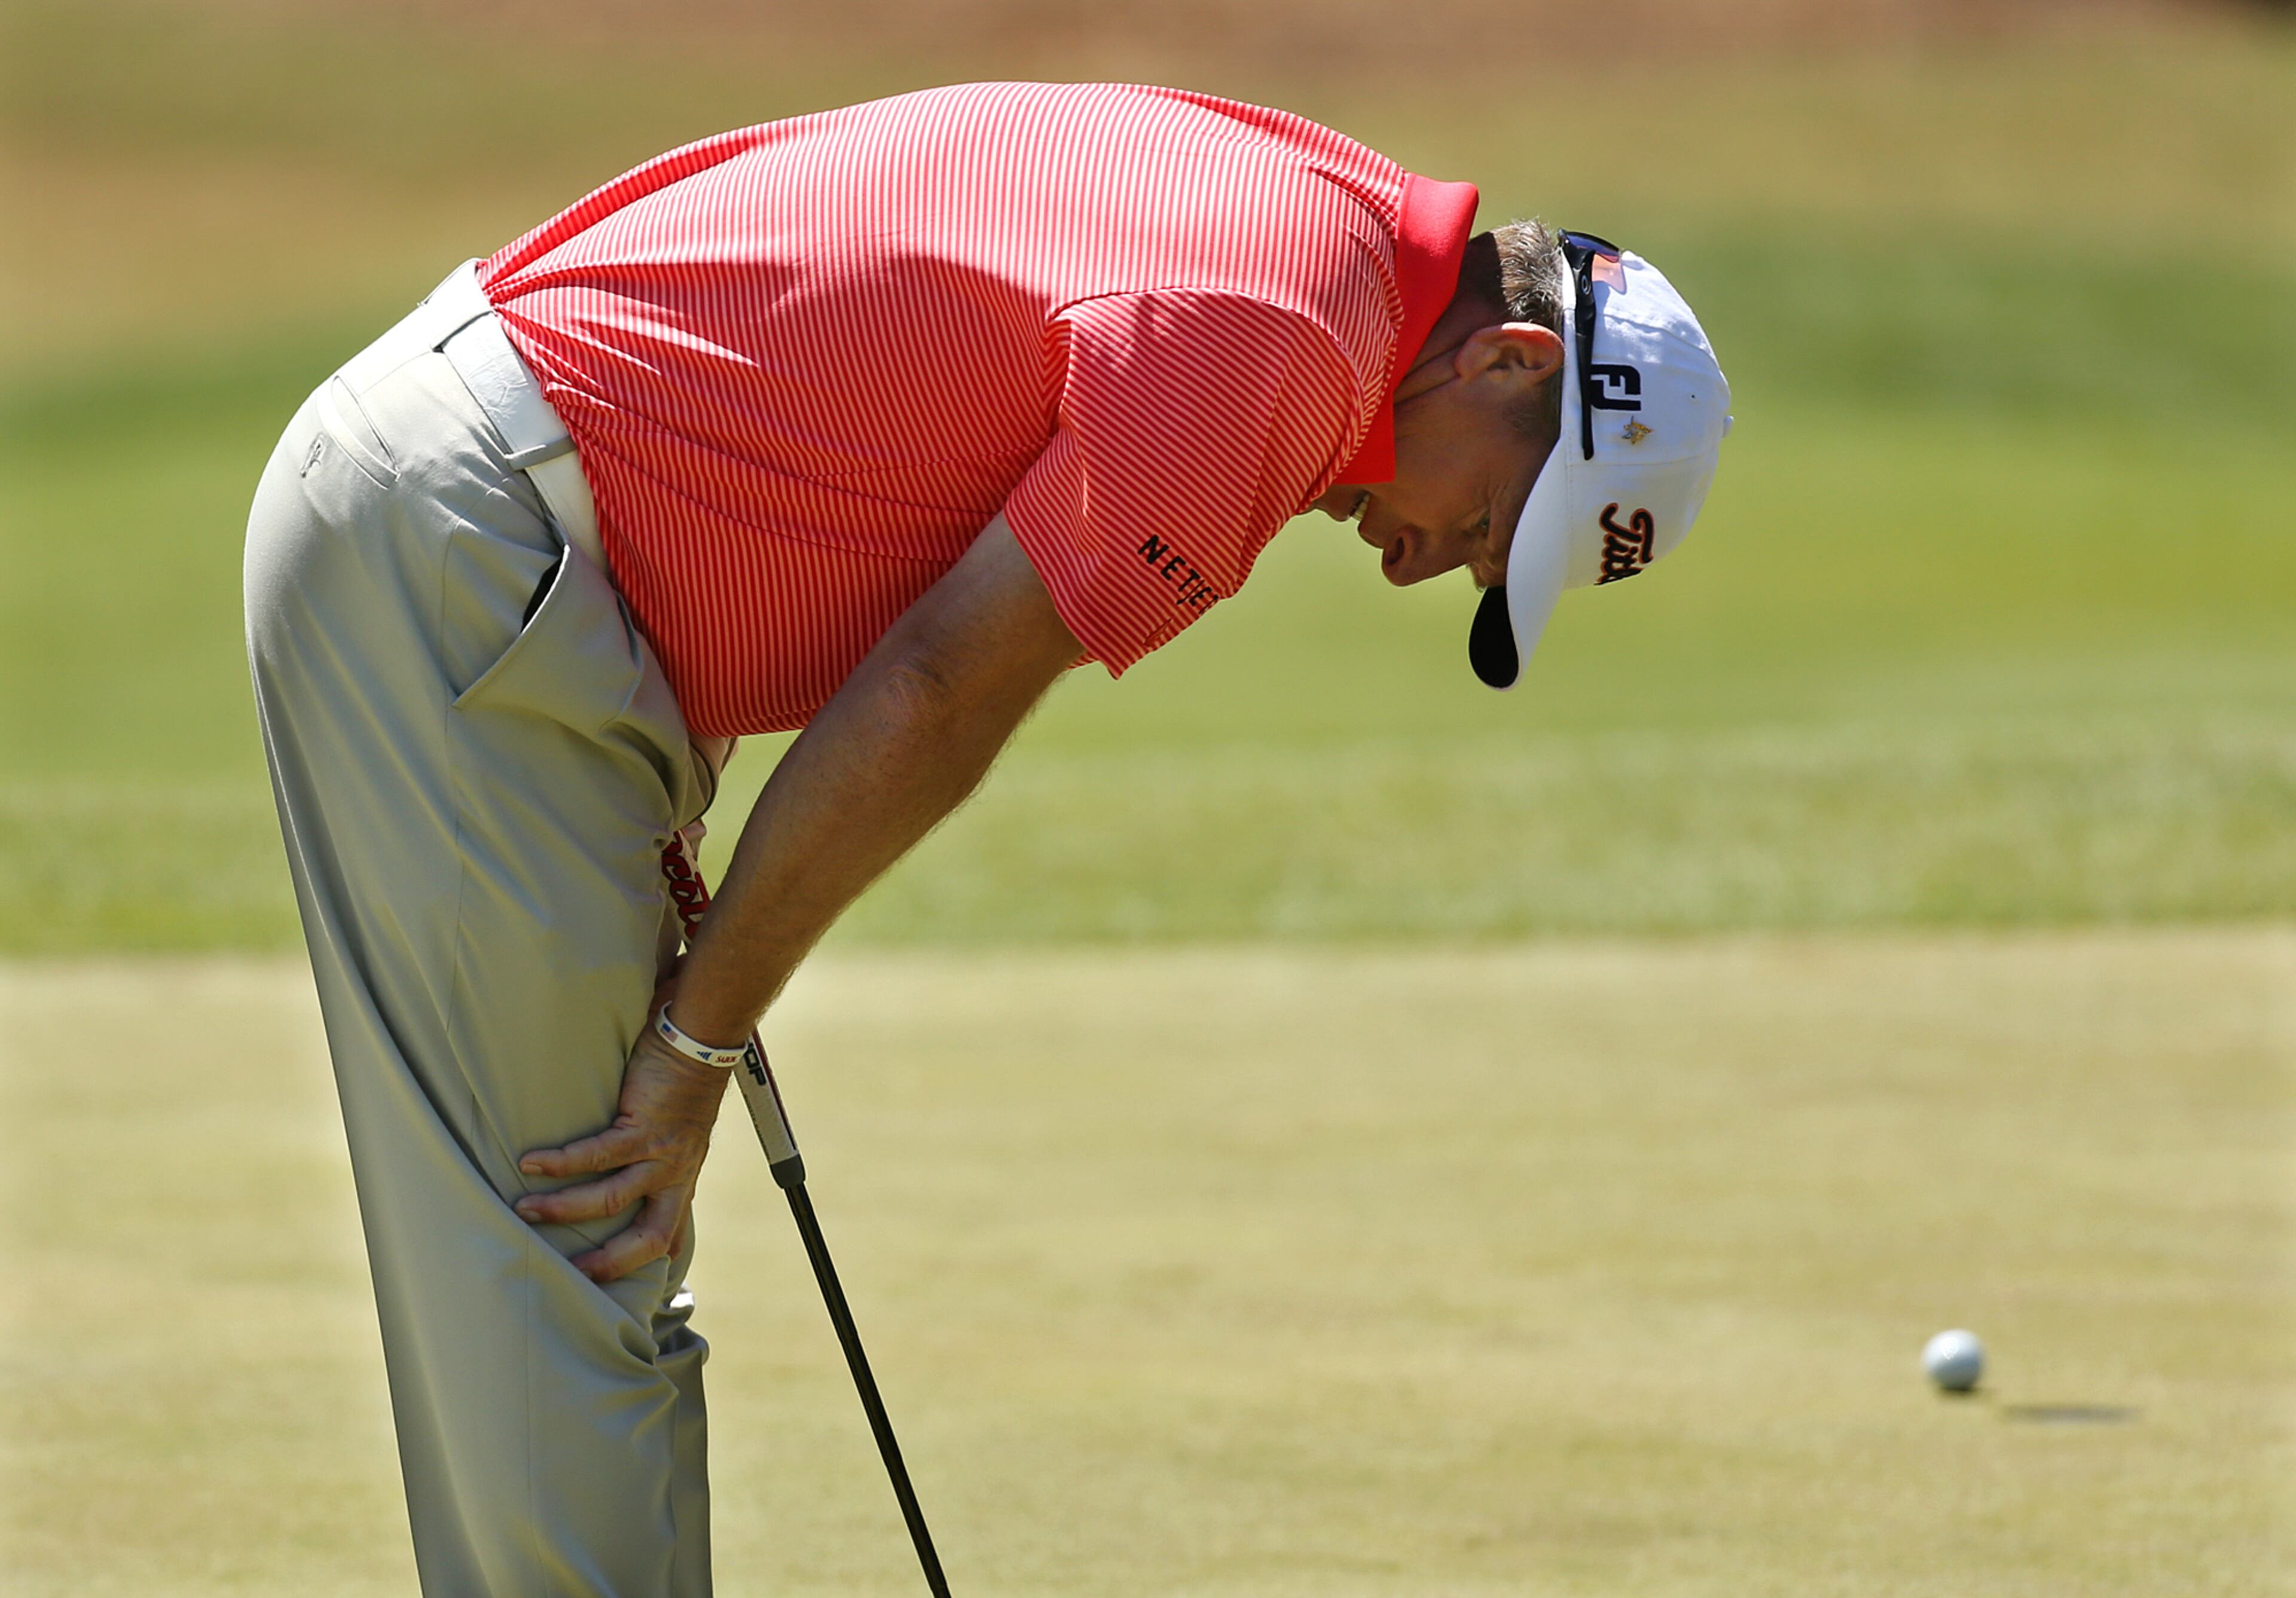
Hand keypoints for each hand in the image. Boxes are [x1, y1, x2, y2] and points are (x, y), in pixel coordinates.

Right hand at [514, 1018, 733, 1282]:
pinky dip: (559, 1163)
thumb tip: (634, 1170)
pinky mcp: (643, 1127)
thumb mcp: (678, 1129)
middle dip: (609, 1263)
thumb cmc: (681, 1079)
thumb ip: (658, 1154)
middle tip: (569, 1275)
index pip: (671, 1232)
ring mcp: (661, 1153)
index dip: (653, 1262)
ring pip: (610, 1199)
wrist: (702, 1038)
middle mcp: (676, 1173)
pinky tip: (529, 1163)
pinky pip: (596, 1155)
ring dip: (563, 1209)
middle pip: (649, 1239)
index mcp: (682, 1177)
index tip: (624, 1282)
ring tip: (523, 1209)